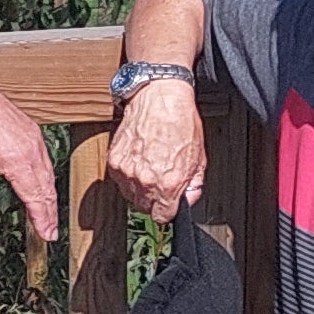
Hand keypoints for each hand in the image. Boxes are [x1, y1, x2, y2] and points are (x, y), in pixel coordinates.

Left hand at [0, 70, 59, 238]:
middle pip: (47, 188)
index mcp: (17, 162)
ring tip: (48, 215)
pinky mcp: (32, 131)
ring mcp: (34, 139)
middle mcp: (31, 150)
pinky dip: (45, 177)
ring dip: (49, 196)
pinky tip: (41, 186)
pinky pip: (44, 159)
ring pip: (48, 173)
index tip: (47, 236)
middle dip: (50, 212)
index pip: (35, 198)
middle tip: (51, 233)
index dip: (42, 219)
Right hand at [106, 77, 205, 220]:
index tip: (169, 203)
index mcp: (168, 183)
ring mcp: (126, 171)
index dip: (168, 210)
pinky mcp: (113, 160)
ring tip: (151, 168)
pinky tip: (140, 160)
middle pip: (145, 208)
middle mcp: (145, 181)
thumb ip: (194, 185)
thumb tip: (188, 199)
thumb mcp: (199, 157)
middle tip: (162, 181)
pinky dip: (128, 175)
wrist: (159, 96)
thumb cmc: (180, 121)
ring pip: (130, 195)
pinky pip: (120, 179)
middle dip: (155, 199)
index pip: (162, 217)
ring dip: (140, 188)